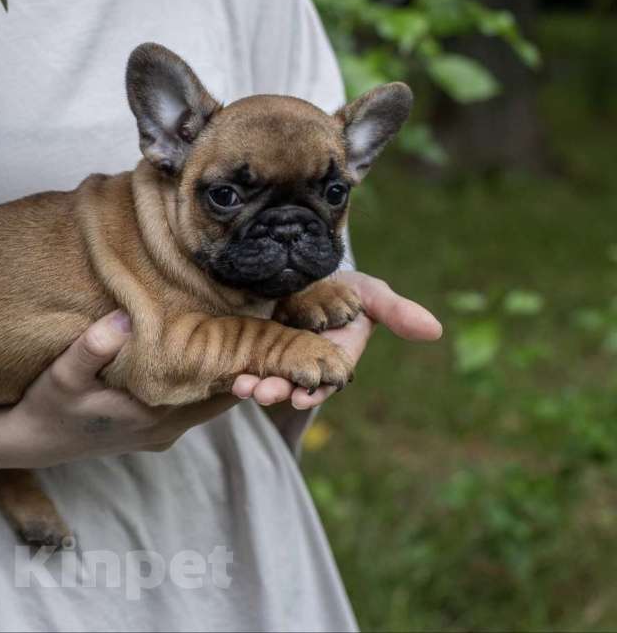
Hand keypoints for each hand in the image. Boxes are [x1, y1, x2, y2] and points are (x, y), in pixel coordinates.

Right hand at [0, 310, 240, 469]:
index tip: (262, 328)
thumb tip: (123, 319)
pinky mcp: (153, 427)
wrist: (30, 443)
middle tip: (261, 321)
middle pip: (224, 395)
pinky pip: (194, 401)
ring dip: (225, 371)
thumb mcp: (63, 375)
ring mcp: (163, 430)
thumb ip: (92, 348)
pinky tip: (204, 350)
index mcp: (156, 414)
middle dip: (243, 364)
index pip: (220, 389)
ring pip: (211, 399)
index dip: (245, 362)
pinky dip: (205, 379)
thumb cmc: (47, 407)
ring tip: (240, 329)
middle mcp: (168, 427)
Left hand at [231, 271, 442, 409]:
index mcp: (335, 357)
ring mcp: (280, 356)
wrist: (303, 268)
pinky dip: (240, 370)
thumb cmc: (344, 287)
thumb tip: (435, 330)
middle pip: (292, 383)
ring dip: (256, 385)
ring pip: (269, 376)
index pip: (326, 380)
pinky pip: (249, 362)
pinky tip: (231, 376)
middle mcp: (307, 363)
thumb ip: (397, 312)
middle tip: (260, 393)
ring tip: (241, 386)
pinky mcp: (257, 347)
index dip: (314, 390)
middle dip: (278, 390)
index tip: (302, 397)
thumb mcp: (370, 294)